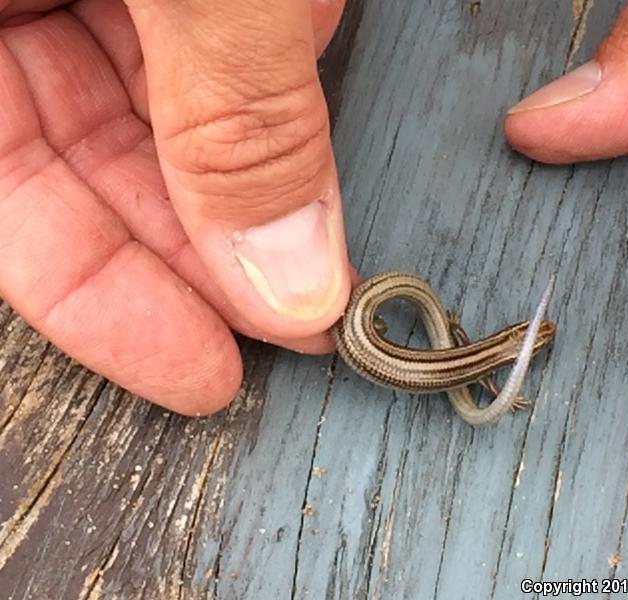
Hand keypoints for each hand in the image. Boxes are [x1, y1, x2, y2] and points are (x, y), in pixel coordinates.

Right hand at [0, 0, 350, 413]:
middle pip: (95, 173)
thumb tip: (287, 272)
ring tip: (324, 240)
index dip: (104, 307)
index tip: (205, 373)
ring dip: (256, 179)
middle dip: (209, 253)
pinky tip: (315, 106)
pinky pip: (221, 43)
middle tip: (299, 317)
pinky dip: (274, 73)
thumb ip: (230, 117)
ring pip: (166, 112)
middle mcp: (25, 4)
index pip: (9, 209)